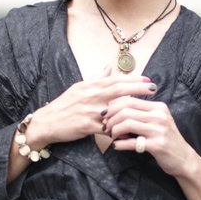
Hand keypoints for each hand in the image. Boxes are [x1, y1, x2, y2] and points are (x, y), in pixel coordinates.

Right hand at [26, 67, 156, 148]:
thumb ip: (95, 78)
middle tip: (154, 88)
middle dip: (138, 88)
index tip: (148, 80)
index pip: (115, 79)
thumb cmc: (63, 105)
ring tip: (147, 111)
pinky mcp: (87, 126)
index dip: (133, 79)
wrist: (47, 122)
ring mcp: (90, 111)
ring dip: (132, 110)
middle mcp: (91, 96)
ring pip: (115, 109)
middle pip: (119, 89)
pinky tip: (131, 132)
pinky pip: (108, 129)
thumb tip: (108, 68)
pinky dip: (120, 130)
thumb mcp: (78, 88)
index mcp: (90, 86)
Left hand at [103, 95, 196, 177]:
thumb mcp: (159, 120)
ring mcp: (159, 130)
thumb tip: (117, 108)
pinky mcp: (157, 145)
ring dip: (114, 130)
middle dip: (111, 118)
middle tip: (106, 126)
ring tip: (112, 136)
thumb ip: (143, 113)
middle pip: (126, 110)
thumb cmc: (167, 139)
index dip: (113, 107)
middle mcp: (159, 116)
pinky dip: (120, 144)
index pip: (130, 100)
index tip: (106, 115)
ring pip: (127, 123)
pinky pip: (132, 142)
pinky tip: (117, 145)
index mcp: (159, 107)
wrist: (184, 158)